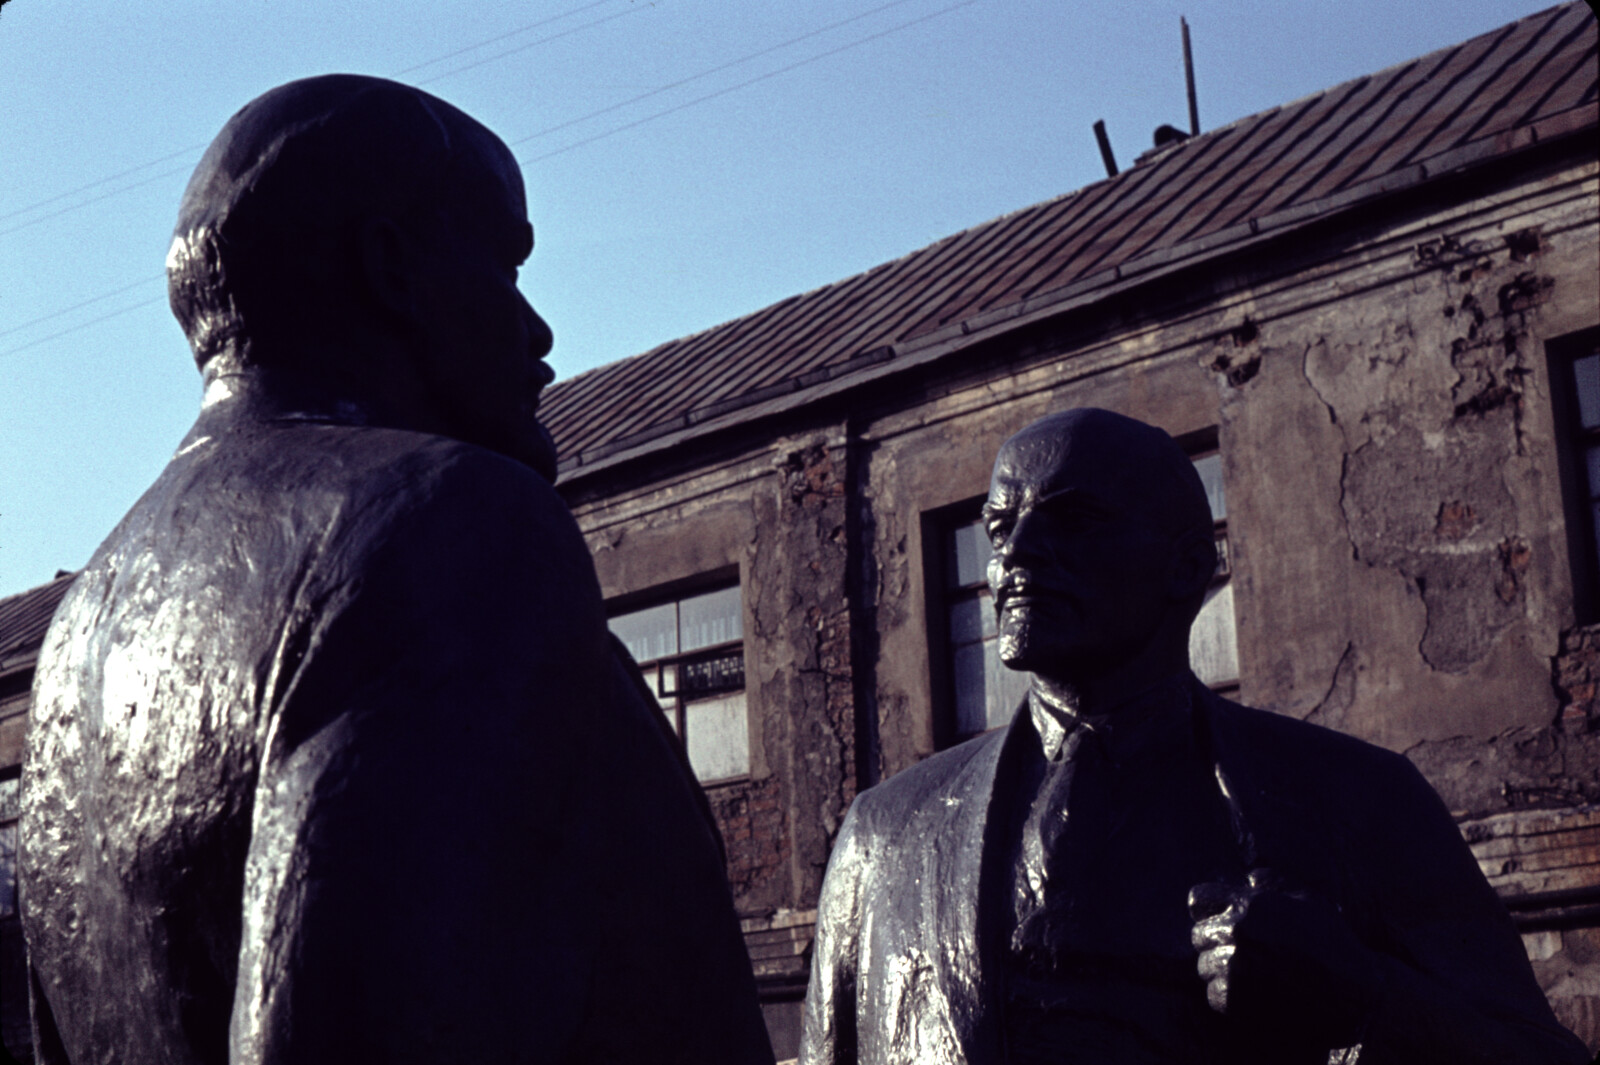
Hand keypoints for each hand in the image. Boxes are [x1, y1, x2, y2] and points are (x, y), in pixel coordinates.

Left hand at [1188, 868, 1382, 1048]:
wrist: (1352, 991)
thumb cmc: (1333, 942)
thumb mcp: (1309, 901)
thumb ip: (1275, 884)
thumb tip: (1251, 878)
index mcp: (1249, 904)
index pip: (1198, 898)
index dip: (1206, 910)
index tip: (1216, 920)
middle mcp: (1237, 931)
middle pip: (1197, 935)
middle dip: (1214, 943)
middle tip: (1239, 953)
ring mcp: (1234, 964)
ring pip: (1204, 967)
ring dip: (1220, 971)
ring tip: (1249, 976)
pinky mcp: (1236, 996)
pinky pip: (1213, 995)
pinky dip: (1227, 997)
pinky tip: (1252, 995)